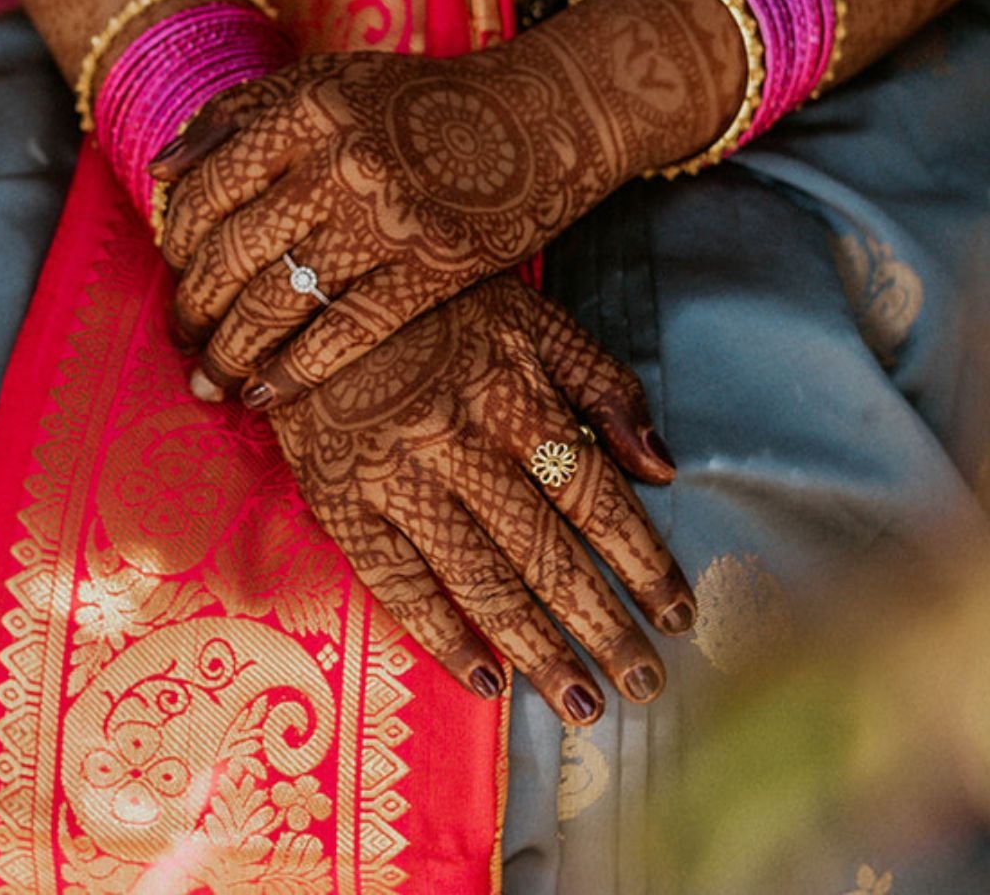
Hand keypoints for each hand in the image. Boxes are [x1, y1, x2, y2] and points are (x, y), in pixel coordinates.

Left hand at [153, 0, 741, 400]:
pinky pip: (342, 334)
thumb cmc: (419, 101)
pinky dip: (292, 373)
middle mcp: (340, 160)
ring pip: (276, 302)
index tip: (172, 266)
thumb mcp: (329, 81)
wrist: (538, 116)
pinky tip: (263, 397)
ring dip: (227, 352)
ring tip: (205, 379)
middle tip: (178, 337)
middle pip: (233, 252)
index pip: (209, 184)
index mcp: (308, 107)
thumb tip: (159, 171)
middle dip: (192, 308)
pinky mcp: (430, 270)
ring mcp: (387, 219)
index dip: (175, 240)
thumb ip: (240, 113)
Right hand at [265, 276, 695, 722]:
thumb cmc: (436, 301)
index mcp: (515, 396)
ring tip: (583, 703)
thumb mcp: (530, 316)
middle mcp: (462, 444)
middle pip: (546, 551)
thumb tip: (662, 465)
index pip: (594, 495)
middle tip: (645, 683)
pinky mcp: (341, 499)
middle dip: (602, 623)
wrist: (313, 289)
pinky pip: (396, 581)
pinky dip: (441, 636)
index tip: (679, 612)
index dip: (642, 559)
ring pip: (480, 579)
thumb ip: (601, 383)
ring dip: (538, 648)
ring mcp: (398, 477)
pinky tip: (486, 680)